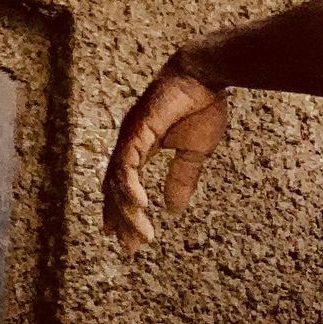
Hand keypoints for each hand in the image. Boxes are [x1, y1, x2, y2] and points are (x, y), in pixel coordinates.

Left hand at [102, 59, 230, 252]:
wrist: (206, 75)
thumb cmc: (202, 106)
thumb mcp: (193, 154)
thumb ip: (181, 179)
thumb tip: (173, 210)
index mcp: (142, 147)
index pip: (124, 185)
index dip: (122, 212)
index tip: (125, 238)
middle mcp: (130, 142)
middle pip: (116, 187)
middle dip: (121, 219)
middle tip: (128, 248)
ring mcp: (132, 134)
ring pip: (119, 180)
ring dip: (127, 209)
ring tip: (139, 235)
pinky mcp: (139, 128)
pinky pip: (128, 162)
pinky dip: (129, 184)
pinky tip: (138, 205)